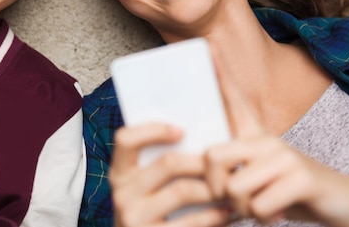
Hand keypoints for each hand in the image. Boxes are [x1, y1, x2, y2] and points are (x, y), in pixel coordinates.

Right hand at [109, 123, 231, 226]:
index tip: (182, 130)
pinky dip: (214, 215)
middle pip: (167, 163)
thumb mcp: (144, 187)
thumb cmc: (152, 212)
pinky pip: (190, 222)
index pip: (126, 139)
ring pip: (182, 190)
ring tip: (230, 185)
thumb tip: (198, 138)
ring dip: (212, 187)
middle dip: (202, 161)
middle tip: (224, 162)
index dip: (153, 130)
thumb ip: (159, 166)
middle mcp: (121, 193)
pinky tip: (227, 211)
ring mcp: (134, 218)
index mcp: (119, 173)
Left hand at [205, 74, 348, 226]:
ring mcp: (284, 155)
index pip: (232, 99)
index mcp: (253, 135)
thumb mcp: (256, 174)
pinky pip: (258, 205)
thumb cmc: (287, 190)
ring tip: (258, 207)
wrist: (340, 202)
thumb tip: (200, 167)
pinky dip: (262, 218)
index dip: (219, 73)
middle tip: (232, 201)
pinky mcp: (300, 177)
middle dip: (215, 188)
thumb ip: (231, 167)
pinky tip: (276, 213)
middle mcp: (266, 139)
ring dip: (242, 208)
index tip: (207, 44)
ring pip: (234, 187)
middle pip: (212, 156)